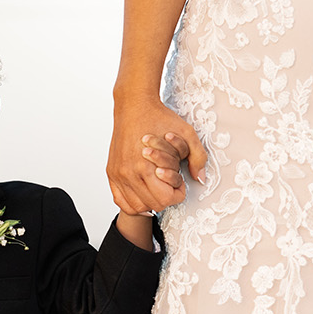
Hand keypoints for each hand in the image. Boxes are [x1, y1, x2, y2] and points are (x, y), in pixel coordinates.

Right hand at [111, 95, 205, 213]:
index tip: (179, 181)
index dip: (177, 193)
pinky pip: (120, 200)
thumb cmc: (160, 118)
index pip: (165, 199)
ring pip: (136, 207)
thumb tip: (200, 179)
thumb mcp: (187, 134)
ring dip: (150, 201)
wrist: (134, 106)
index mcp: (146, 166)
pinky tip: (143, 193)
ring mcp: (118, 174)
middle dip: (166, 197)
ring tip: (158, 187)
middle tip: (170, 183)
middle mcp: (129, 173)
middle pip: (152, 205)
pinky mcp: (112, 172)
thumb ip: (198, 157)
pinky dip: (133, 202)